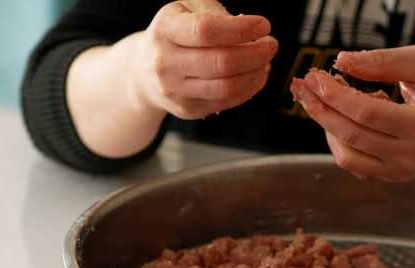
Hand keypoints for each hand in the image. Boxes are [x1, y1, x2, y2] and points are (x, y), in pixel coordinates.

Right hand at [132, 0, 277, 119]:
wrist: (143, 72)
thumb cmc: (173, 35)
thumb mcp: (185, 9)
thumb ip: (214, 13)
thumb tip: (249, 30)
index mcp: (165, 30)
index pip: (207, 31)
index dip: (240, 29)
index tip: (263, 26)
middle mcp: (166, 63)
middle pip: (221, 63)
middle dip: (254, 54)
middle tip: (271, 45)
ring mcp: (176, 92)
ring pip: (226, 87)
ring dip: (254, 74)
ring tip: (265, 61)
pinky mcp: (187, 110)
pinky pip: (225, 102)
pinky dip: (248, 89)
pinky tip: (256, 76)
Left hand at [293, 45, 414, 181]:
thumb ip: (384, 62)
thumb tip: (342, 62)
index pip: (366, 113)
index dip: (336, 95)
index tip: (316, 77)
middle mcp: (408, 156)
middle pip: (350, 136)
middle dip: (321, 110)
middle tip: (303, 88)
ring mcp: (398, 172)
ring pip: (346, 156)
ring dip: (327, 128)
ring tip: (325, 101)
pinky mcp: (390, 178)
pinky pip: (353, 164)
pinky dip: (341, 141)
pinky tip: (345, 118)